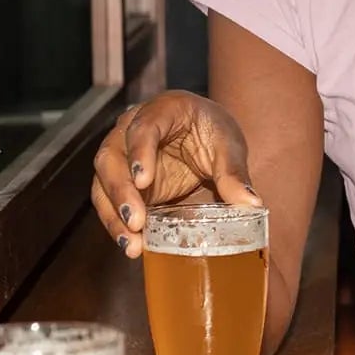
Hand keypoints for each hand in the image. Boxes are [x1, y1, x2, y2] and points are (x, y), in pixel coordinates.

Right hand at [90, 91, 261, 257]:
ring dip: (113, 215)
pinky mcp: (121, 181)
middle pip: (111, 158)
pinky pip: (109, 201)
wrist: (203, 134)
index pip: (143, 128)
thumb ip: (234, 172)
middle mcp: (130, 129)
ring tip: (130, 244)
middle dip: (120, 192)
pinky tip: (130, 244)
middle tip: (135, 221)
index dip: (139, 153)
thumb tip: (251, 205)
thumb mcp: (228, 145)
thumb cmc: (213, 131)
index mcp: (161, 110)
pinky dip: (116, 223)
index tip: (143, 181)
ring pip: (103, 183)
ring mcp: (120, 156)